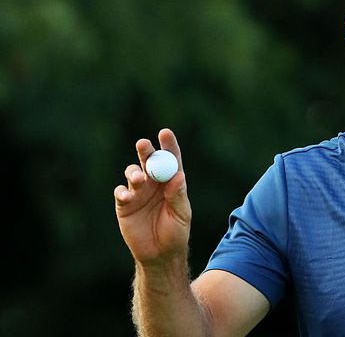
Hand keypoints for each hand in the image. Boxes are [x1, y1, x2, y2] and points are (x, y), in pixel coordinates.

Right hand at [114, 128, 191, 266]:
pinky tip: (126, 195)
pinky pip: (120, 193)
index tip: (165, 133)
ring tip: (138, 180)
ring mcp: (138, 193)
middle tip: (143, 144)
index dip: (167, 145)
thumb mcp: (181, 215)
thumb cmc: (176, 233)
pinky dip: (122, 192)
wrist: (159, 255)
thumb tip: (179, 175)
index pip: (171, 159)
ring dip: (134, 174)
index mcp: (172, 182)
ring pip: (132, 174)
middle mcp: (154, 184)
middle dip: (146, 151)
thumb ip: (178, 195)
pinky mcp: (124, 205)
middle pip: (149, 162)